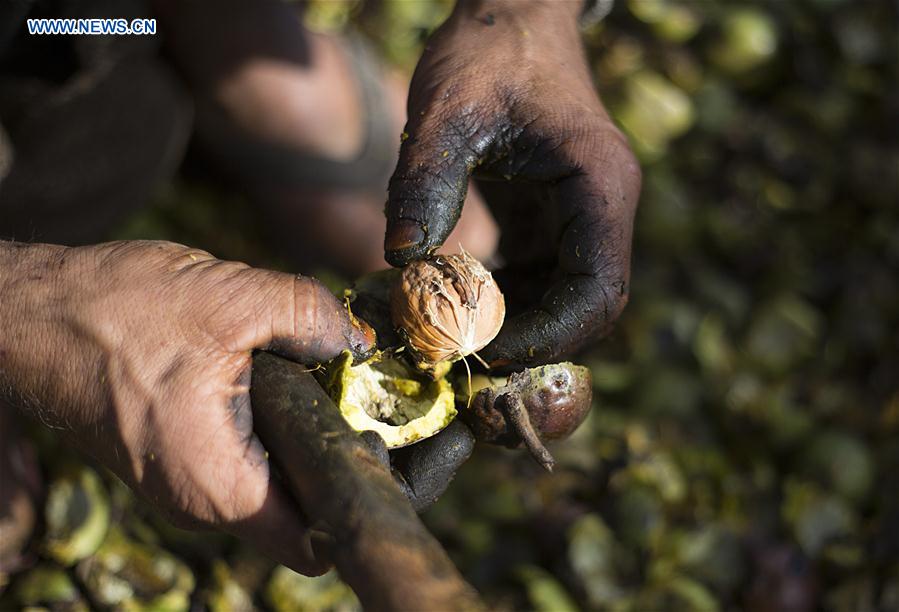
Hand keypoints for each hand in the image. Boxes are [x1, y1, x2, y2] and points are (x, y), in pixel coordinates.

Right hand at [0, 240, 374, 573]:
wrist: (27, 314)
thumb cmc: (109, 312)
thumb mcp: (230, 300)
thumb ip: (311, 317)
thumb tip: (363, 341)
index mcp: (219, 485)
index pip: (319, 538)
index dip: (370, 498)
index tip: (410, 454)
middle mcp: (203, 501)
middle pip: (305, 507)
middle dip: (351, 456)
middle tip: (394, 406)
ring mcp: (188, 482)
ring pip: (278, 479)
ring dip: (315, 435)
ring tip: (353, 385)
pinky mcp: (178, 455)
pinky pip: (249, 456)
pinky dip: (281, 424)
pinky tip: (301, 377)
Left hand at [384, 0, 640, 367]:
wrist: (511, 13)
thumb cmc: (489, 48)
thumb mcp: (449, 108)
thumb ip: (426, 181)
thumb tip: (399, 260)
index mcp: (599, 186)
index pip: (597, 291)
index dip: (547, 335)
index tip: (479, 349)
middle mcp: (601, 209)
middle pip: (587, 308)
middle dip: (529, 343)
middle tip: (459, 358)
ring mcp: (580, 217)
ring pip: (562, 301)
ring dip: (512, 328)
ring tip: (446, 334)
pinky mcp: (552, 219)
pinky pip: (538, 280)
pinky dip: (501, 301)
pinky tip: (452, 301)